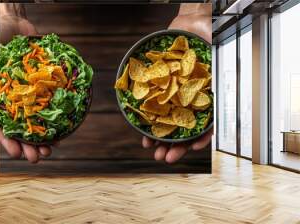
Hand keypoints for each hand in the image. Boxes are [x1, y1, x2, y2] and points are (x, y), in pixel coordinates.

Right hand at [0, 4, 52, 162]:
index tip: (17, 152)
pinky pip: (50, 111)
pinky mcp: (46, 92)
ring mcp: (33, 98)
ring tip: (49, 150)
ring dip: (42, 140)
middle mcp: (18, 101)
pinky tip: (60, 133)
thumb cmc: (0, 40)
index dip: (10, 142)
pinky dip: (54, 124)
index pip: (3, 127)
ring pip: (37, 125)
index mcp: (2, 100)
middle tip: (37, 156)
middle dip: (29, 146)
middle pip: (23, 131)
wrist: (15, 27)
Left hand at [142, 4, 212, 162]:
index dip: (201, 138)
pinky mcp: (160, 92)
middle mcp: (191, 100)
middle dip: (176, 146)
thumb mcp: (214, 55)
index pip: (207, 124)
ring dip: (161, 140)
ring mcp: (174, 98)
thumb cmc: (206, 37)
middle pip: (185, 129)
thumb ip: (214, 73)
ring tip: (153, 152)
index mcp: (207, 98)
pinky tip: (143, 134)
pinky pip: (154, 111)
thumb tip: (216, 86)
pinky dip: (150, 124)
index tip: (194, 147)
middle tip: (166, 158)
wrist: (188, 27)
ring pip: (168, 124)